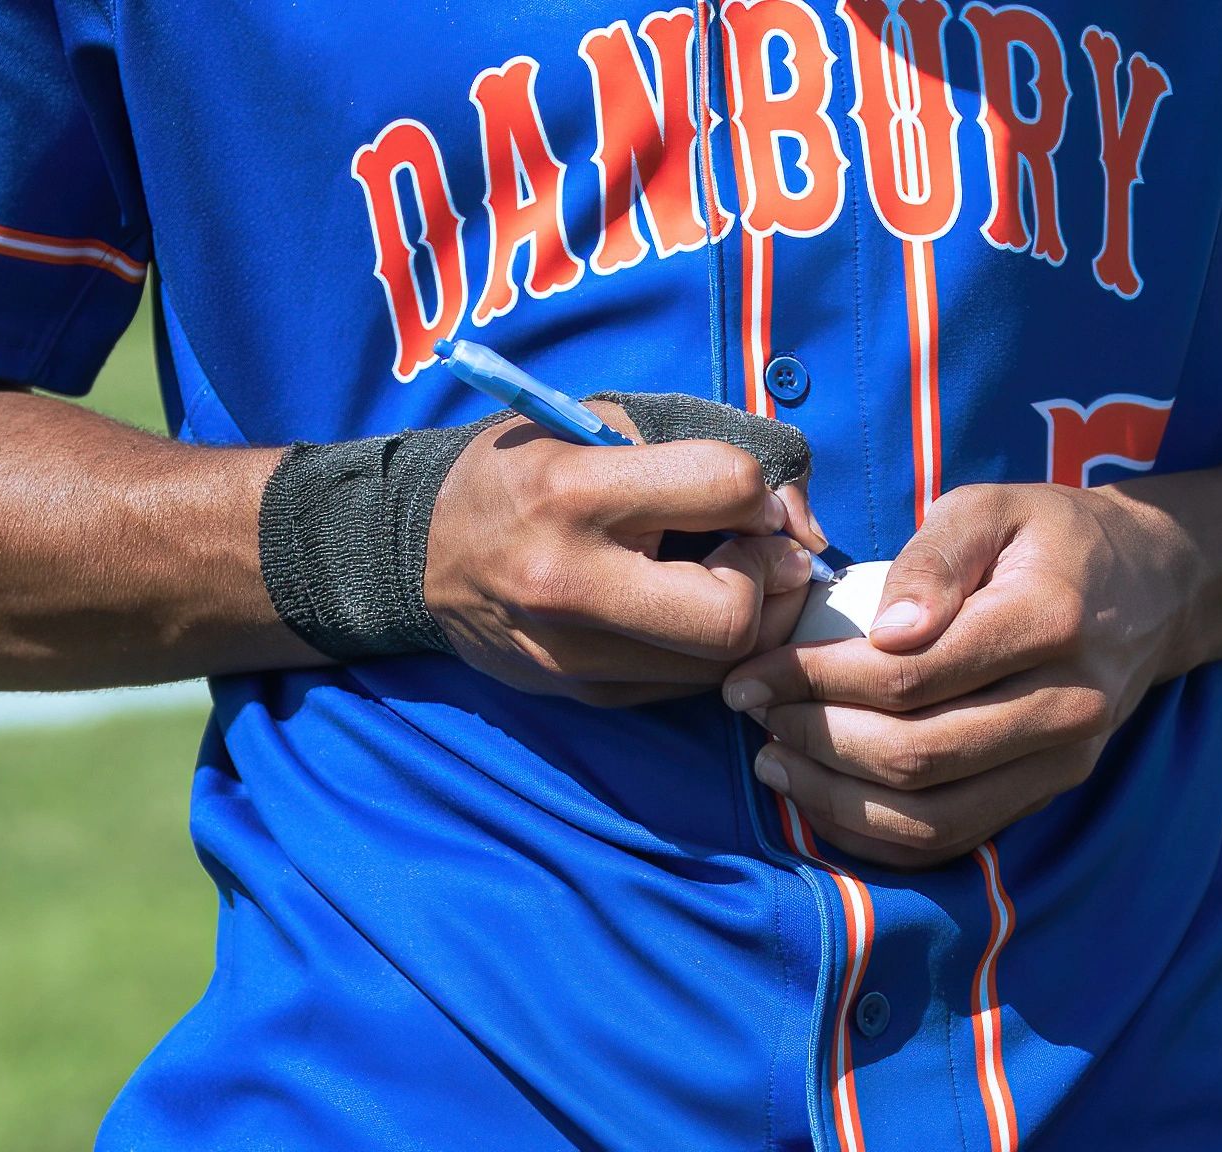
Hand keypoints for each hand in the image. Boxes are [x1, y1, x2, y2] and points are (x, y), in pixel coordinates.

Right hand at [426, 403, 827, 706]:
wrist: (423, 552)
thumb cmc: (524, 473)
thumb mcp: (596, 425)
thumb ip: (704, 451)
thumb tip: (799, 523)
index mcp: (573, 493)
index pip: (724, 489)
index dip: (759, 493)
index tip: (749, 500)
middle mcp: (570, 584)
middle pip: (732, 616)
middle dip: (770, 581)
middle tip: (762, 556)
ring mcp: (574, 654)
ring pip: (721, 663)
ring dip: (754, 619)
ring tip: (734, 579)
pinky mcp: (584, 695)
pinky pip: (688, 685)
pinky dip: (710, 649)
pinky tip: (691, 611)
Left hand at [722, 481, 1195, 868]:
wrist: (1152, 587)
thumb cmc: (1050, 537)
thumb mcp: (991, 507)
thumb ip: (934, 558)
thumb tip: (883, 630)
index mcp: (1048, 621)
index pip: (910, 675)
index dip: (814, 681)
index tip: (752, 673)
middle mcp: (1066, 706)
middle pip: (915, 755)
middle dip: (814, 740)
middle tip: (754, 713)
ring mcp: (1064, 763)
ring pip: (931, 818)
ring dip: (835, 800)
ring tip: (774, 761)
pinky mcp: (1050, 794)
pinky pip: (952, 841)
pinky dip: (876, 835)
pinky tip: (824, 799)